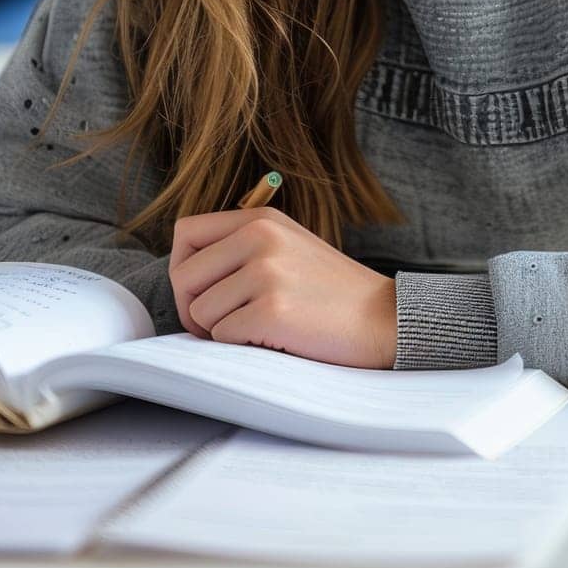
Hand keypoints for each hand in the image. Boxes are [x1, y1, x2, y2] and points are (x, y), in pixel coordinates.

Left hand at [168, 206, 398, 368]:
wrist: (383, 318)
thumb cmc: (329, 292)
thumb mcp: (287, 247)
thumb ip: (240, 248)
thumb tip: (184, 277)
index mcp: (261, 219)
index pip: (186, 232)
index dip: (184, 270)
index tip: (202, 294)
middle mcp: (260, 237)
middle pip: (184, 277)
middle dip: (195, 309)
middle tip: (226, 325)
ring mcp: (267, 272)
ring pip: (201, 313)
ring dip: (223, 332)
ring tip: (261, 329)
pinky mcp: (273, 311)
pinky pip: (224, 337)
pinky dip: (242, 348)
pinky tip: (274, 340)